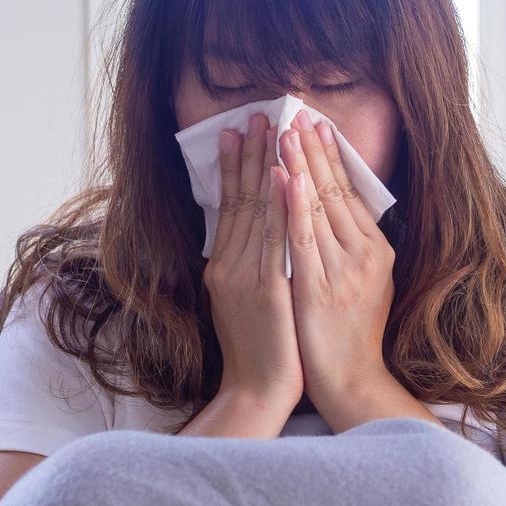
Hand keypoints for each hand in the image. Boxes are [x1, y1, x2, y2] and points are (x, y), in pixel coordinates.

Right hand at [204, 114, 303, 413]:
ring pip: (255, 211)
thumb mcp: (246, 302)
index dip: (234, 168)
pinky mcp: (267, 291)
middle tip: (254, 113)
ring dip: (262, 166)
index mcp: (223, 268)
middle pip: (238, 200)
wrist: (258, 393)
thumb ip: (247, 267)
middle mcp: (229, 267)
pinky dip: (278, 205)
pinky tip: (282, 176)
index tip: (239, 131)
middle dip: (247, 154)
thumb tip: (251, 235)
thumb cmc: (261, 352)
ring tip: (269, 128)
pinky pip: (274, 239)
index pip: (230, 207)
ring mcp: (246, 277)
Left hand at [277, 108, 396, 407]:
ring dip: (299, 165)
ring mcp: (342, 271)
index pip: (349, 194)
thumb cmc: (350, 339)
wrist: (350, 383)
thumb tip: (343, 215)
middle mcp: (363, 256)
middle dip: (312, 150)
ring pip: (318, 207)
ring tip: (282, 131)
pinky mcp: (318, 289)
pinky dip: (292, 205)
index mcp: (375, 252)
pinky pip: (302, 239)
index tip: (316, 125)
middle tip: (296, 111)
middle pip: (335, 192)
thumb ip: (355, 251)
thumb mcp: (364, 286)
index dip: (331, 158)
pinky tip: (282, 178)